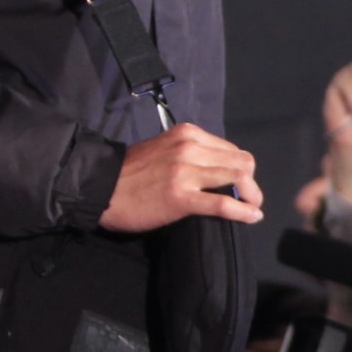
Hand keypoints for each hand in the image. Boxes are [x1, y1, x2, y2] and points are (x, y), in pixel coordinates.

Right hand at [103, 124, 263, 231]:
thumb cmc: (130, 173)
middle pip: (242, 162)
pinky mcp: (181, 197)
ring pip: (238, 179)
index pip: (231, 149)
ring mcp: (185, 172)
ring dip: (252, 196)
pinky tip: (252, 217)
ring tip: (252, 208)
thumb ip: (191, 153)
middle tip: (249, 197)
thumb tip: (218, 167)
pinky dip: (243, 211)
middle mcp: (190, 148)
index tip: (239, 183)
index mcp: (188, 134)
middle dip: (251, 182)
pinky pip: (223, 203)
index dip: (240, 168)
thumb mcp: (164, 149)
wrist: (99, 188)